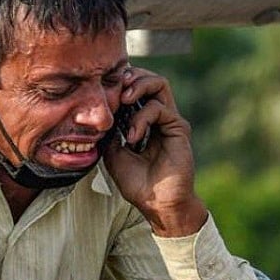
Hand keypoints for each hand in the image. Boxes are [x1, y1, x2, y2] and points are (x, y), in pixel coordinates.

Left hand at [103, 67, 206, 236]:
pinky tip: (132, 136)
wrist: (156, 203)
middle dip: (131, 76)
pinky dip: (141, 117)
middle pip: (149, 79)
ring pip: (159, 84)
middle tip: (115, 86)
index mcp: (144, 121)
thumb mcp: (113, 154)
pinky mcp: (178, 128)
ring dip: (138, 86)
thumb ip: (110, 132)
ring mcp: (170, 121)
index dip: (120, 84)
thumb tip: (100, 114)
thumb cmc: (137, 183)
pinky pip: (159, 108)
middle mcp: (159, 117)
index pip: (135, 89)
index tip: (102, 89)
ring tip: (122, 99)